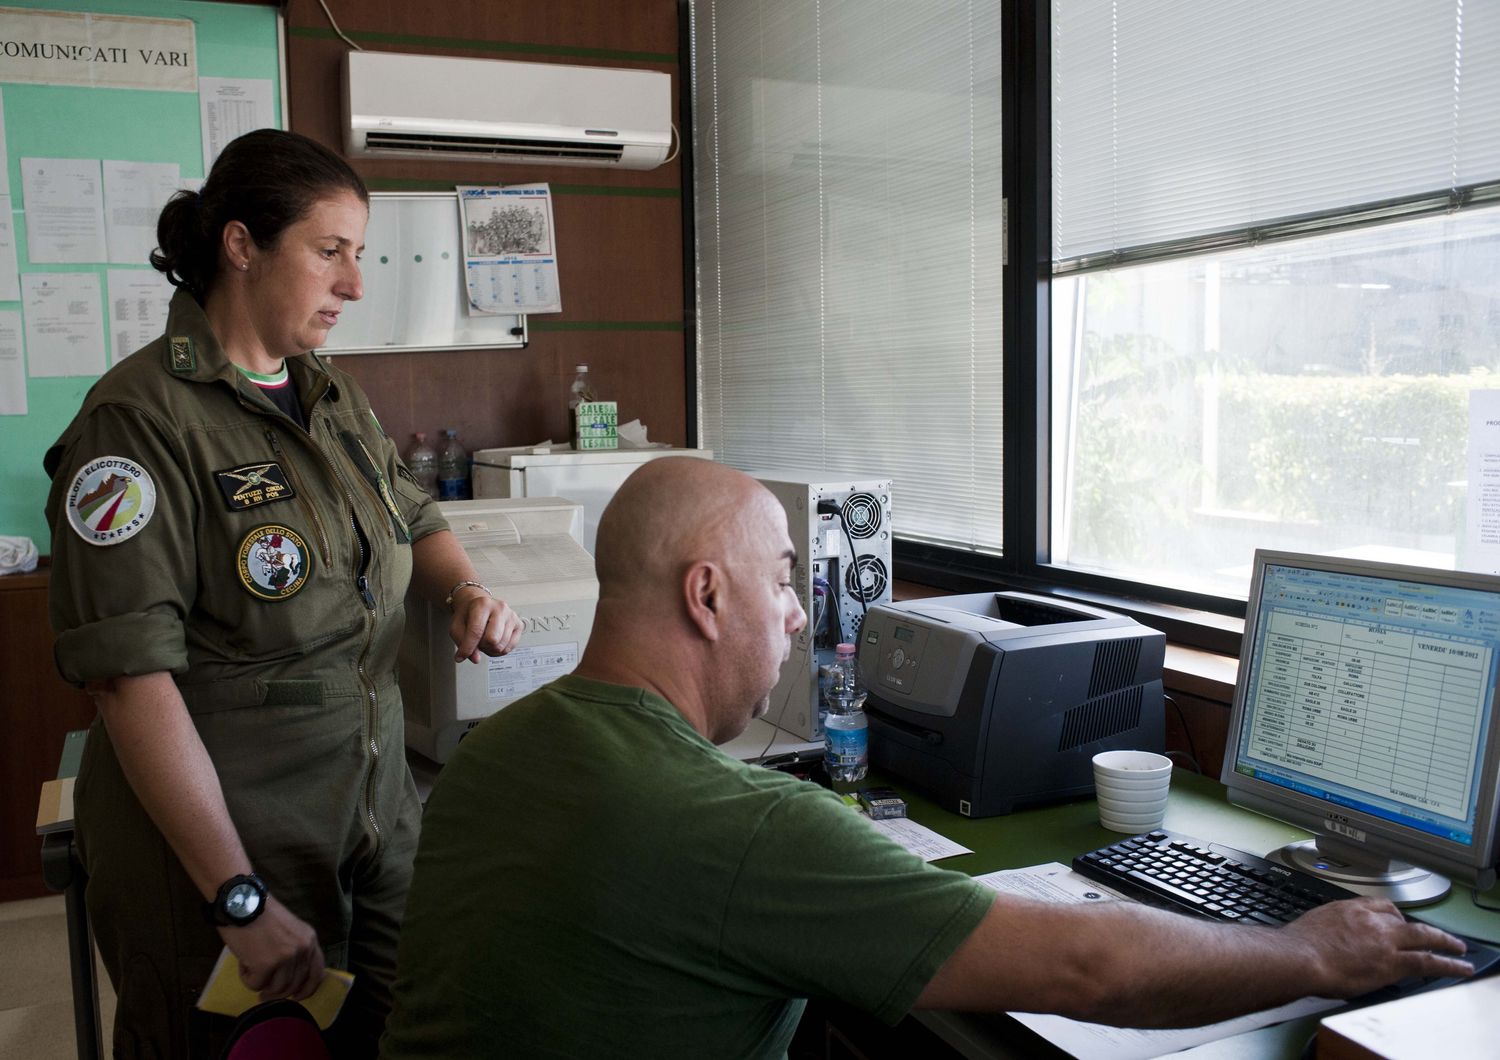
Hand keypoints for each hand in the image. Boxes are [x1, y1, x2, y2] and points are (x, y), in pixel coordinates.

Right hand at [219, 896, 325, 1001]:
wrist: (243, 901)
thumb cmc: (261, 913)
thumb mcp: (289, 929)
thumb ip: (294, 949)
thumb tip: (290, 977)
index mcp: (310, 939)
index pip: (317, 972)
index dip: (307, 989)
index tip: (296, 997)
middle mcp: (302, 949)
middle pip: (294, 985)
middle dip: (278, 992)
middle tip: (264, 994)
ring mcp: (286, 958)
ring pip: (275, 988)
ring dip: (261, 983)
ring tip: (250, 967)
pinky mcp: (266, 965)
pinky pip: (256, 984)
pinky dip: (247, 978)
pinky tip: (243, 963)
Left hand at [449, 587, 523, 661]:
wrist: (481, 606)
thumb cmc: (469, 615)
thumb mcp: (457, 626)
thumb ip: (462, 642)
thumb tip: (476, 659)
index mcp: (483, 604)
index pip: (476, 631)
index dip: (468, 648)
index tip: (462, 656)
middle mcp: (500, 608)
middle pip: (492, 640)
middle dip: (482, 646)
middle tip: (477, 640)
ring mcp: (512, 616)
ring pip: (501, 646)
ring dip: (490, 649)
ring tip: (485, 640)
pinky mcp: (519, 625)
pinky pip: (510, 648)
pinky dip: (499, 650)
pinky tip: (494, 642)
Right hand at [1283, 897, 1472, 996]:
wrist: (1298, 956)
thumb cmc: (1297, 946)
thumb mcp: (1312, 928)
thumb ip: (1327, 931)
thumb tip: (1326, 942)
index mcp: (1347, 909)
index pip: (1379, 906)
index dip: (1393, 915)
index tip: (1398, 920)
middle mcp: (1369, 919)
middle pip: (1403, 918)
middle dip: (1421, 927)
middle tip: (1435, 934)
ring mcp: (1383, 939)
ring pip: (1423, 936)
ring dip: (1444, 942)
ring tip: (1457, 948)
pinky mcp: (1392, 961)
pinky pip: (1428, 961)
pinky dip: (1448, 964)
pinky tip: (1460, 967)